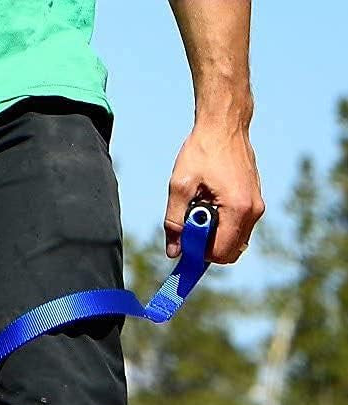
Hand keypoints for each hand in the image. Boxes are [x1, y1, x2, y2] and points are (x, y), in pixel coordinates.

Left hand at [164, 123, 264, 263]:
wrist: (224, 124)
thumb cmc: (202, 151)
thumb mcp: (180, 187)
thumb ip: (175, 222)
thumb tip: (174, 252)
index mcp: (238, 209)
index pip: (220, 253)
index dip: (198, 254)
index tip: (184, 241)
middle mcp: (253, 211)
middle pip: (230, 253)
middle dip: (207, 247)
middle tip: (190, 226)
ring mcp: (257, 206)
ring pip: (234, 242)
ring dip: (214, 236)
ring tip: (199, 210)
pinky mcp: (255, 201)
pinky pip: (238, 228)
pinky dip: (222, 226)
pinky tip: (208, 205)